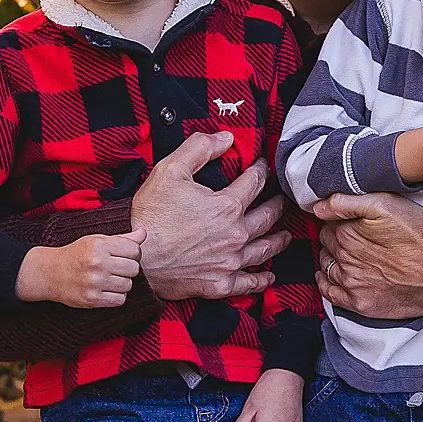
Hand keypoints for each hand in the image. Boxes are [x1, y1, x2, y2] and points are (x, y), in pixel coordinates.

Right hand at [17, 230, 143, 306]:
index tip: (124, 256)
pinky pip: (120, 300)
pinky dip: (116, 296)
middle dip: (128, 269)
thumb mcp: (97, 240)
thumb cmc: (77, 254)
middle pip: (134, 268)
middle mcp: (97, 263)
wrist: (51, 273)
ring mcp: (94, 282)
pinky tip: (106, 289)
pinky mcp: (92, 299)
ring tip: (110, 279)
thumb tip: (144, 233)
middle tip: (116, 268)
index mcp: (99, 245)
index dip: (133, 254)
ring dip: (122, 283)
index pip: (135, 250)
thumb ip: (122, 239)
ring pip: (128, 285)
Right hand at [132, 131, 290, 301]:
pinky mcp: (220, 284)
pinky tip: (268, 275)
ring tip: (285, 235)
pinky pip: (248, 283)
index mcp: (227, 206)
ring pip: (264, 249)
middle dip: (278, 205)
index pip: (255, 182)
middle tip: (283, 200)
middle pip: (268, 216)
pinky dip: (261, 279)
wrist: (136, 259)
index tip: (263, 166)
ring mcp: (229, 261)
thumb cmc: (151, 215)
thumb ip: (199, 148)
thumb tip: (226, 137)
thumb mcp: (170, 170)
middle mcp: (235, 234)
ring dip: (278, 240)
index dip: (261, 170)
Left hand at [313, 193, 422, 318]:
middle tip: (350, 234)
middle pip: (326, 242)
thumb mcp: (389, 205)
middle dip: (333, 236)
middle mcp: (345, 258)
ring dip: (330, 257)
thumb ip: (348, 202)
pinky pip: (329, 294)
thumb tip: (318, 207)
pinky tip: (329, 276)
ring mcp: (351, 283)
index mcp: (348, 232)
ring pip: (326, 264)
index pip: (328, 220)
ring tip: (344, 252)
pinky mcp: (359, 303)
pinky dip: (325, 282)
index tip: (347, 217)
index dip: (338, 216)